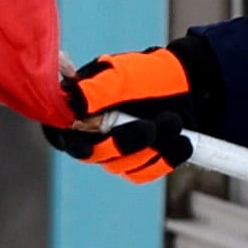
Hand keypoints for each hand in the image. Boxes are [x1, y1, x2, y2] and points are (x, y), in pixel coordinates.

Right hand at [41, 47, 195, 184]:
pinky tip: (182, 142)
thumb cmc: (147, 74)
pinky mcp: (137, 164)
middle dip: (126, 142)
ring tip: (174, 121)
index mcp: (78, 108)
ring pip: (121, 166)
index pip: (60, 132)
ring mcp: (114, 152)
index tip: (89, 144)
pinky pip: (142, 173)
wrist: (187, 84)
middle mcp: (91, 133)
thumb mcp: (121, 76)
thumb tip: (70, 103)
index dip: (70, 140)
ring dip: (152, 147)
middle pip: (92, 154)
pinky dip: (164, 160)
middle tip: (152, 125)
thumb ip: (96, 90)